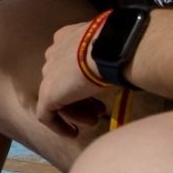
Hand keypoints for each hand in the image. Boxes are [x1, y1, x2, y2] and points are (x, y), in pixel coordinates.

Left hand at [35, 20, 109, 136]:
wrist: (110, 49)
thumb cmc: (117, 45)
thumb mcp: (111, 46)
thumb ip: (108, 54)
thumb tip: (124, 61)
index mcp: (66, 38)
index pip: (69, 62)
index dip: (83, 80)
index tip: (99, 90)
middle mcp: (54, 54)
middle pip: (63, 81)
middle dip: (82, 98)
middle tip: (100, 110)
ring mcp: (48, 74)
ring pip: (57, 98)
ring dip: (76, 112)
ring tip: (93, 121)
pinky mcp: (47, 94)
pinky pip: (47, 115)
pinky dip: (59, 126)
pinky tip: (73, 133)